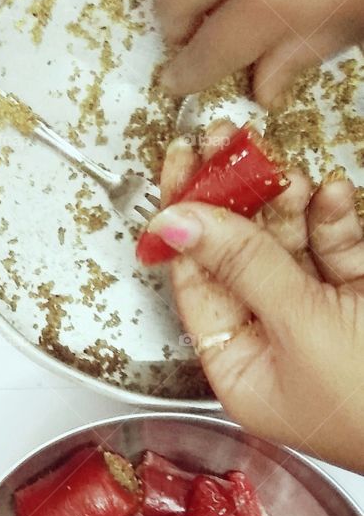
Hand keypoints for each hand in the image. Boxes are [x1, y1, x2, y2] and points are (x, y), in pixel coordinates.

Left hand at [150, 124, 363, 473]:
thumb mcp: (302, 326)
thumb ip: (244, 267)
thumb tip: (177, 224)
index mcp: (243, 370)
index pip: (196, 282)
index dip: (185, 222)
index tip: (180, 167)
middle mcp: (278, 346)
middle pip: (238, 258)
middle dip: (234, 200)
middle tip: (223, 144)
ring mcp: (324, 322)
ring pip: (290, 247)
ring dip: (286, 203)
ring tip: (282, 170)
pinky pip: (338, 251)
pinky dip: (333, 219)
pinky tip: (332, 194)